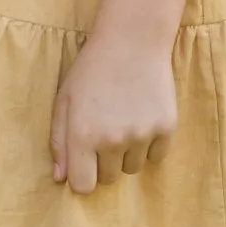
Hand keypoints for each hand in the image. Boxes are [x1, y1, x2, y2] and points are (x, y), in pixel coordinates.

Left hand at [50, 24, 176, 192]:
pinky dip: (150, 145)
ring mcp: (142, 135)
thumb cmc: (92, 69)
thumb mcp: (64, 100)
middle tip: (105, 131)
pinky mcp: (166, 128)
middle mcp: (112, 140)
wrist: (133, 40)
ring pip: (133, 168)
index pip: (83, 187)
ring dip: (127, 153)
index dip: (82, 177)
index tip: (85, 163)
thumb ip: (59, 141)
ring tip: (124, 120)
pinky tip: (142, 117)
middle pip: (109, 179)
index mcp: (82, 135)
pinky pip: (156, 156)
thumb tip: (60, 178)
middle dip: (104, 162)